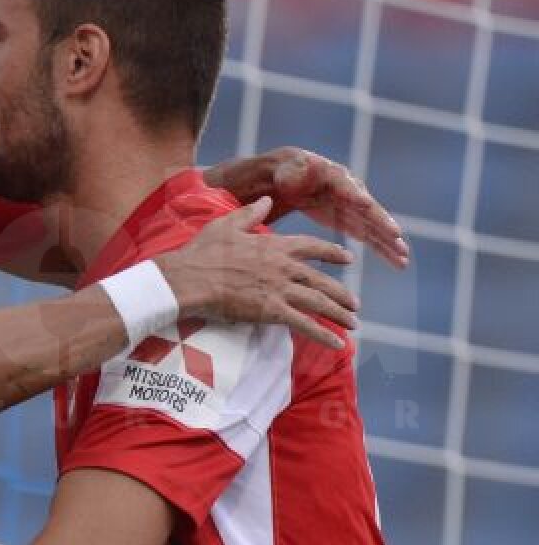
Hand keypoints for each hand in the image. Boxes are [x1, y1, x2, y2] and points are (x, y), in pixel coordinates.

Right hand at [156, 197, 355, 348]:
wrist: (189, 279)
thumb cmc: (203, 252)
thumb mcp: (227, 225)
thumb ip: (251, 213)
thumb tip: (267, 200)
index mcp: (274, 245)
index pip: (312, 247)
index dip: (332, 253)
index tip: (347, 258)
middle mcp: (284, 267)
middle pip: (321, 280)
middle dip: (341, 293)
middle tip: (355, 304)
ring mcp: (280, 289)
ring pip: (319, 302)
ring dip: (339, 314)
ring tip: (353, 323)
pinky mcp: (272, 311)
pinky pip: (305, 325)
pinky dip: (324, 335)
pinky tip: (338, 344)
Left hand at [205, 147, 408, 268]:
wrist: (276, 177)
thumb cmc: (276, 171)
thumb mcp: (279, 169)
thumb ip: (287, 173)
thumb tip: (289, 179)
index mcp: (326, 173)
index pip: (343, 184)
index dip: (353, 195)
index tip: (363, 206)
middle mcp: (344, 187)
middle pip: (365, 206)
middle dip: (380, 223)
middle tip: (396, 239)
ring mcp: (348, 203)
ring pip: (371, 223)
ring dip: (387, 241)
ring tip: (403, 259)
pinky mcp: (346, 216)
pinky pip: (367, 232)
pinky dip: (380, 246)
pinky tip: (396, 259)